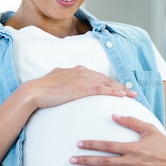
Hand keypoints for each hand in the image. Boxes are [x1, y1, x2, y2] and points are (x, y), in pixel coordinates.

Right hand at [22, 66, 136, 110]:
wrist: (34, 91)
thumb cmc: (42, 89)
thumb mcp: (56, 81)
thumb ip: (65, 81)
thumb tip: (65, 85)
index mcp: (76, 70)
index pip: (97, 76)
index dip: (109, 82)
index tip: (118, 87)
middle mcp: (82, 72)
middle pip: (105, 79)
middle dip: (119, 85)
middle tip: (131, 92)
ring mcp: (83, 79)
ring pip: (107, 83)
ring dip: (120, 89)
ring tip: (131, 95)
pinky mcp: (82, 88)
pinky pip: (102, 89)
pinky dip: (113, 91)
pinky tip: (122, 95)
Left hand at [70, 114, 165, 165]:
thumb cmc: (164, 144)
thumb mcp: (149, 129)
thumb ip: (131, 122)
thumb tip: (114, 115)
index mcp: (132, 148)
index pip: (108, 146)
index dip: (92, 145)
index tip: (79, 144)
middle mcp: (131, 162)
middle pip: (104, 161)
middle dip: (87, 160)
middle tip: (72, 160)